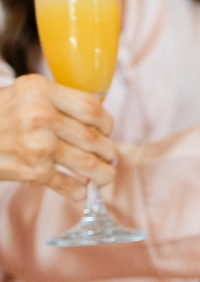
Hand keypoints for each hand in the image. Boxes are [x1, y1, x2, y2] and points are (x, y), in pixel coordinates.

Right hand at [0, 74, 115, 200]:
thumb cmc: (0, 116)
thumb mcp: (24, 95)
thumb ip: (58, 102)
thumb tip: (100, 126)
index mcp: (39, 90)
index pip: (92, 108)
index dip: (107, 123)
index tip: (105, 131)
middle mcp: (39, 116)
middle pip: (95, 139)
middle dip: (107, 152)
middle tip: (107, 156)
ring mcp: (37, 145)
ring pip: (89, 165)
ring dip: (103, 175)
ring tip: (104, 176)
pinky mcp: (32, 171)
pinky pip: (70, 186)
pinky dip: (78, 191)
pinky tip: (78, 189)